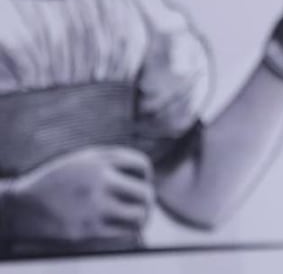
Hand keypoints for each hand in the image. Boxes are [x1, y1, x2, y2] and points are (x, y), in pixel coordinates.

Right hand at [4, 147, 153, 241]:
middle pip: (145, 192)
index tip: (141, 180)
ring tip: (140, 215)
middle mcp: (98, 182)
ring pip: (139, 214)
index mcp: (98, 161)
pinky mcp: (87, 231)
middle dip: (148, 197)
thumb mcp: (82, 159)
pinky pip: (124, 232)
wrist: (23, 207)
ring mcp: (93, 208)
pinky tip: (125, 226)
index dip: (146, 174)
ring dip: (143, 215)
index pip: (141, 164)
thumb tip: (145, 171)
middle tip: (144, 201)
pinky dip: (130, 230)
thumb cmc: (57, 182)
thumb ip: (113, 160)